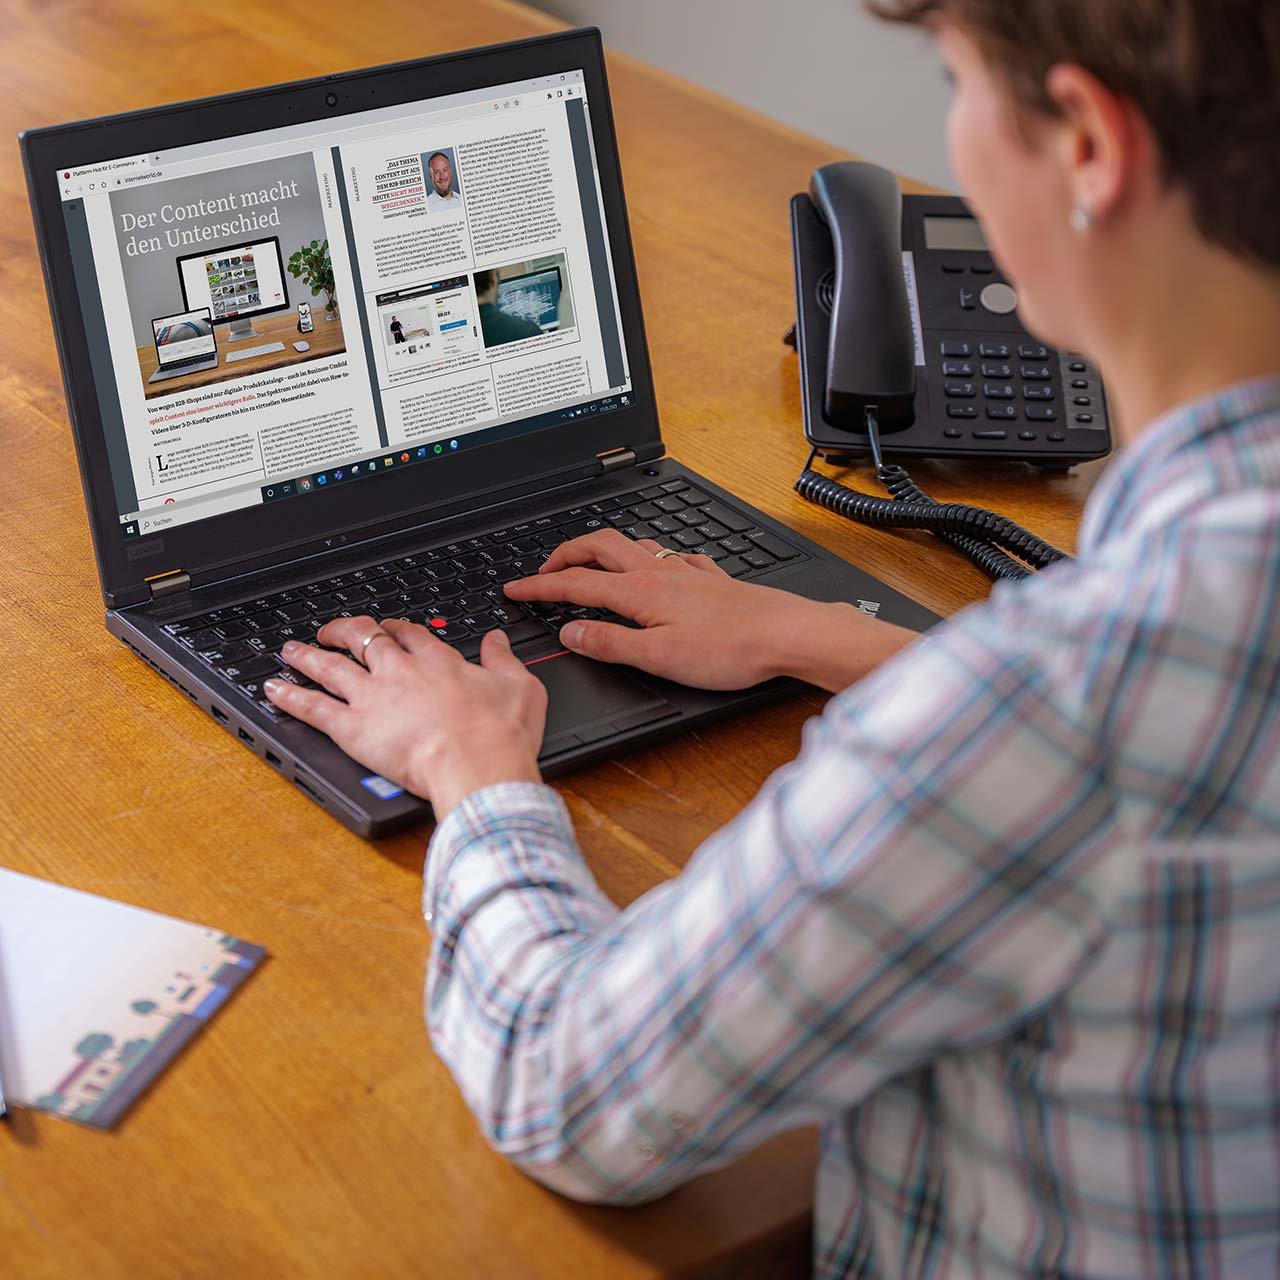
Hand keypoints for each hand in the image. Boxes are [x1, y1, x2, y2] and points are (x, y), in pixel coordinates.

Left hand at [262, 616, 546, 818]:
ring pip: (330, 666)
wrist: (477, 764)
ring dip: (308, 655)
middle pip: (363, 639)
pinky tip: (273, 689)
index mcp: (438, 661)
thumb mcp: (520, 686)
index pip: (409, 634)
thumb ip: (503, 659)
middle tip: (335, 631)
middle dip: (346, 631)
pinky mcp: (352, 727)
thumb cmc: (500, 733)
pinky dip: (290, 696)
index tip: (390, 629)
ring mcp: (372, 697)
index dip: (395, 628)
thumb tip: (496, 640)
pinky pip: (312, 707)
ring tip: (291, 650)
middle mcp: (399, 672)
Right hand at [504, 529, 818, 689]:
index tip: (515, 590)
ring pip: (634, 545)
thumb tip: (570, 634)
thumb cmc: (729, 649)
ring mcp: (686, 572)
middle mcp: (660, 572)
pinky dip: (651, 557)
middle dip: (566, 553)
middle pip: (600, 547)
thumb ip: (610, 644)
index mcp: (639, 592)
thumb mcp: (658, 657)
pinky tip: (659, 567)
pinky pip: (672, 556)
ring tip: (591, 562)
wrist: (785, 634)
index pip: (575, 584)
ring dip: (604, 549)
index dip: (540, 586)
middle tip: (545, 568)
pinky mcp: (711, 579)